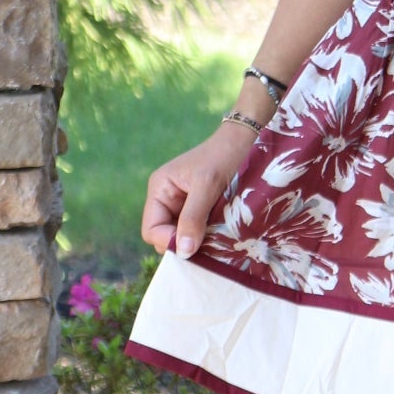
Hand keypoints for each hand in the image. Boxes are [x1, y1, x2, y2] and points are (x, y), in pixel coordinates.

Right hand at [141, 124, 256, 259]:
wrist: (241, 141)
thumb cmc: (222, 157)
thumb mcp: (206, 186)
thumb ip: (192, 217)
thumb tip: (182, 251)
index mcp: (159, 190)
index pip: (151, 229)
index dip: (168, 241)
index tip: (192, 246)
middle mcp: (166, 198)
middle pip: (164, 235)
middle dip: (182, 242)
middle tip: (206, 243)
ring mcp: (181, 204)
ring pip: (181, 234)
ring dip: (196, 239)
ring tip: (214, 238)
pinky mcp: (197, 207)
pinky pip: (195, 229)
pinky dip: (204, 234)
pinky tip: (217, 232)